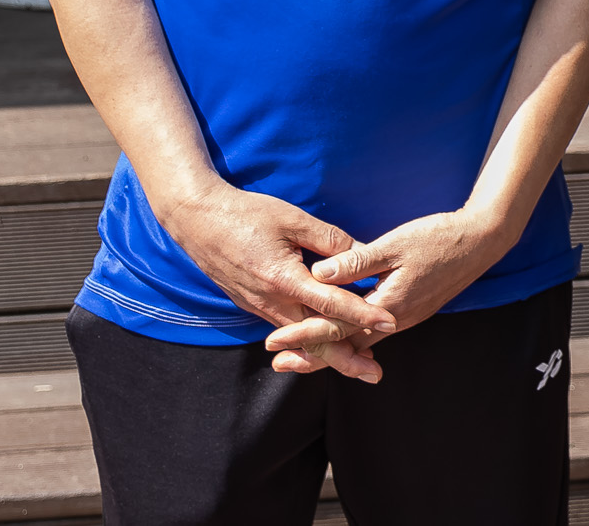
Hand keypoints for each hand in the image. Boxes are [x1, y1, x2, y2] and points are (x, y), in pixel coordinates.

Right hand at [152, 181, 395, 378]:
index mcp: (283, 278)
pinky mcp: (254, 305)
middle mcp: (270, 301)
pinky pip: (286, 330)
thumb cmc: (247, 213)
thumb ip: (329, 240)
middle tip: (375, 374)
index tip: (390, 323)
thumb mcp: (293, 219)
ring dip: (329, 354)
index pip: (331, 303)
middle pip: (314, 338)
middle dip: (346, 358)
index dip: (363, 314)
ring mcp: (260, 307)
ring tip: (359, 365)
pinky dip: (308, 342)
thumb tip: (362, 255)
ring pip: (300, 339)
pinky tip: (326, 344)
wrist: (198, 220)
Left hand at [265, 207, 516, 380]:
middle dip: (311, 355)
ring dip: (329, 348)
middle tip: (278, 362)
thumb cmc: (438, 238)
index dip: (302, 334)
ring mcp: (405, 318)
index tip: (273, 341)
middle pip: (346, 346)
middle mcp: (395, 320)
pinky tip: (340, 332)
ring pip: (359, 342)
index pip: (336, 328)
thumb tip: (317, 274)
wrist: (481, 242)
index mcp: (388, 306)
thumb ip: (356, 262)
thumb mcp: (394, 245)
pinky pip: (373, 332)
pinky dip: (351, 337)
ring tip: (300, 353)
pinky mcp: (410, 309)